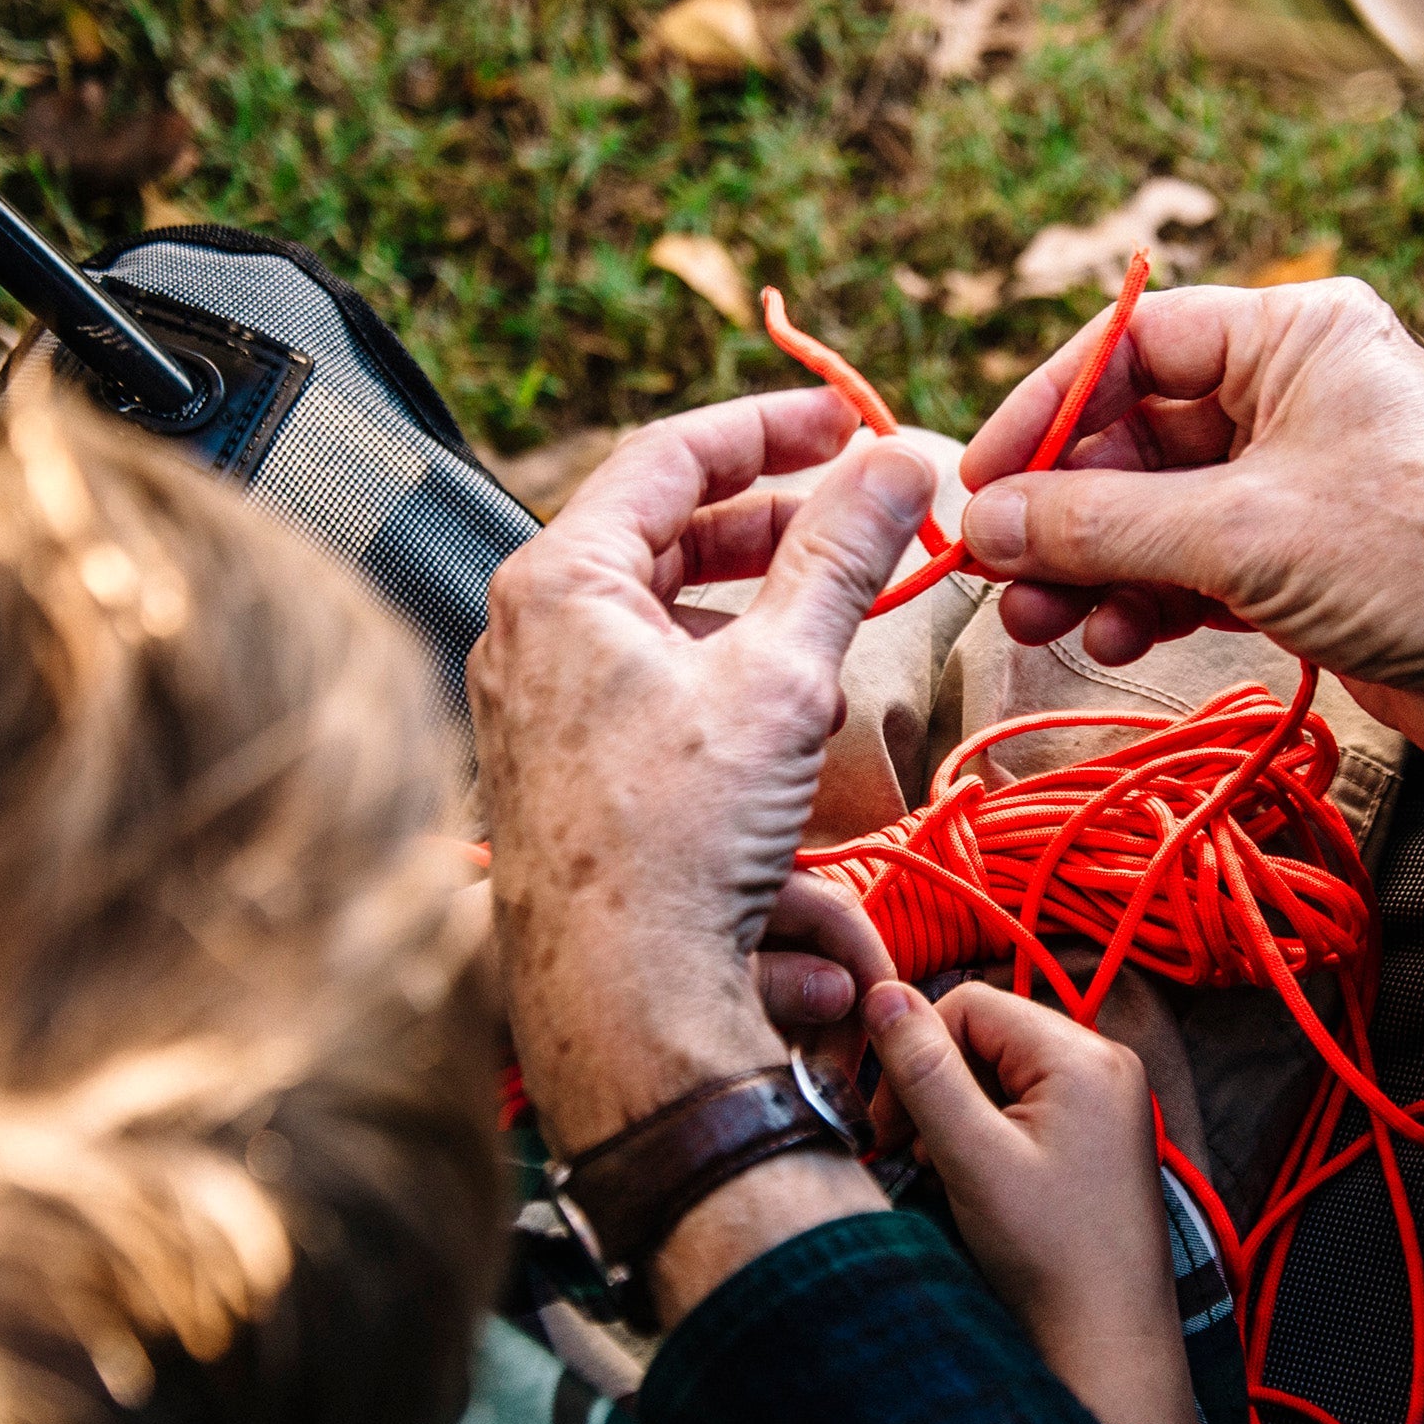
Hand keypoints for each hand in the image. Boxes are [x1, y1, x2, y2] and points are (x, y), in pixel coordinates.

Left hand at [469, 388, 934, 1156]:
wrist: (622, 1003)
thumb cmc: (677, 844)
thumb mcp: (784, 679)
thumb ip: (842, 556)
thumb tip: (895, 462)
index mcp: (558, 583)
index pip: (670, 453)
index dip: (773, 425)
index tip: (850, 420)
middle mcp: (527, 634)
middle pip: (663, 530)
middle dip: (773, 515)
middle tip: (859, 505)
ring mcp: (537, 706)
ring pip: (660, 610)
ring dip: (754, 595)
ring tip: (837, 605)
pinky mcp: (563, 771)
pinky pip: (649, 682)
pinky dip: (723, 666)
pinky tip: (786, 704)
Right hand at [864, 980, 1192, 1423]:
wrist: (1108, 1342)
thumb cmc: (1049, 1256)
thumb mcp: (971, 1157)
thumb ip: (924, 1071)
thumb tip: (881, 992)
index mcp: (1083, 1056)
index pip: (970, 1004)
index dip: (916, 1054)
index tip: (890, 1125)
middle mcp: (1105, 1064)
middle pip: (987, 1036)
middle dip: (936, 1086)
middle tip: (912, 1154)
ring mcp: (1107, 1102)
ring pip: (1000, 1072)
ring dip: (957, 1115)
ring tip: (948, 1175)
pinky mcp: (1099, 1137)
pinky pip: (1026, 1105)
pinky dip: (987, 1135)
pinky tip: (978, 1183)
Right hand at [955, 278, 1423, 804]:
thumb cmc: (1423, 561)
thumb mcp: (1242, 533)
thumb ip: (1103, 524)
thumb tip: (985, 522)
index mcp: (1291, 338)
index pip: (1133, 345)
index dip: (1047, 411)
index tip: (981, 479)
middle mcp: (1291, 395)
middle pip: (1133, 436)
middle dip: (1062, 510)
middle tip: (996, 573)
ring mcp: (1295, 481)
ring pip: (1155, 511)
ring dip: (1091, 566)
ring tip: (1040, 621)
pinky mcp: (1301, 560)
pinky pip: (1191, 566)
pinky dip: (1145, 600)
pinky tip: (1110, 638)